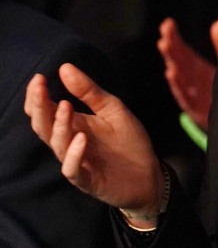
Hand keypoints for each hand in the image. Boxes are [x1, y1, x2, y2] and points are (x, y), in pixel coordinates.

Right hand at [24, 64, 161, 215]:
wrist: (150, 175)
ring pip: (57, 145)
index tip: (40, 77)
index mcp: (73, 125)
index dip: (38, 96)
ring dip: (59, 126)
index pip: (44, 111)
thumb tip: (65, 67)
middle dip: (39, 106)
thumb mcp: (113, 110)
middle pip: (43, 126)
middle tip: (40, 87)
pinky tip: (80, 138)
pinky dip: (74, 154)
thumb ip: (90, 92)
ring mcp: (77, 162)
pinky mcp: (88, 180)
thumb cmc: (129, 142)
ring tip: (66, 106)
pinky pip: (72, 169)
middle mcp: (69, 143)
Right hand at [158, 17, 217, 130]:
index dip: (175, 37)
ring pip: (179, 78)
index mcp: (196, 70)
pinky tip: (173, 74)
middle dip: (171, 48)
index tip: (168, 23)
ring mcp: (192, 95)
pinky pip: (186, 97)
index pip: (183, 51)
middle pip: (178, 62)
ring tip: (166, 48)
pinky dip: (179, 86)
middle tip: (165, 34)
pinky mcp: (197, 109)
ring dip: (172, 62)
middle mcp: (191, 81)